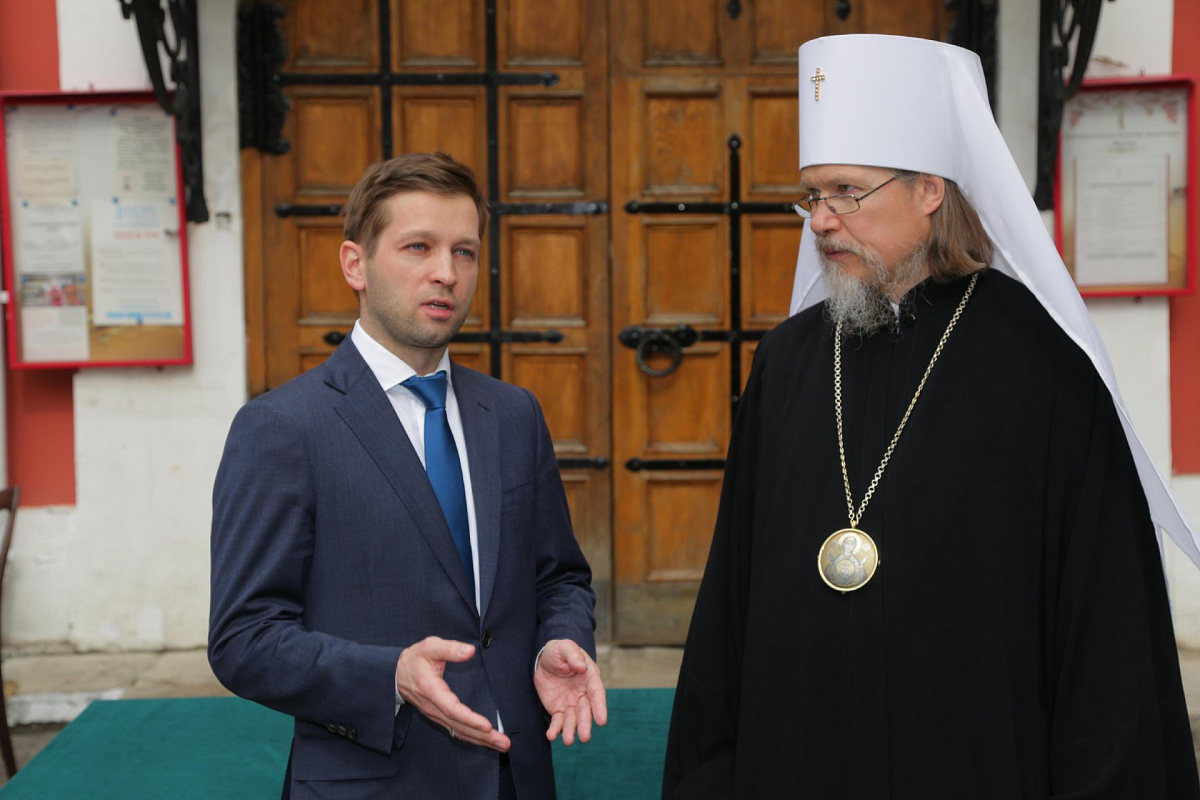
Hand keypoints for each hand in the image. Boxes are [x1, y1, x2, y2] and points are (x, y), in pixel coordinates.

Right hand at [395, 636, 510, 751]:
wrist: (396, 674)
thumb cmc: (415, 659)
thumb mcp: (429, 647)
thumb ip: (450, 648)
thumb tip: (470, 651)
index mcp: (431, 690)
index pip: (451, 708)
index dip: (469, 719)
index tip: (487, 725)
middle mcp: (433, 707)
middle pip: (459, 726)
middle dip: (483, 736)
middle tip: (504, 743)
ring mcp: (436, 715)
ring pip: (459, 732)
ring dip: (481, 741)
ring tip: (501, 745)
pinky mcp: (439, 717)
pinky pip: (456, 731)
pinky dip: (472, 738)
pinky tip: (486, 742)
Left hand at [534, 639, 607, 745]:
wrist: (545, 659)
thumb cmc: (559, 651)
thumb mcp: (565, 647)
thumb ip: (573, 656)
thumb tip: (581, 667)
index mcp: (590, 677)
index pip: (597, 693)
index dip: (600, 707)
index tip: (602, 721)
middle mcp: (583, 693)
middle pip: (586, 711)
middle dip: (585, 724)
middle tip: (585, 737)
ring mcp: (571, 703)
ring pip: (573, 719)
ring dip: (571, 730)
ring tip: (568, 741)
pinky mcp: (558, 709)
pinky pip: (558, 721)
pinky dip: (555, 729)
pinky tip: (551, 735)